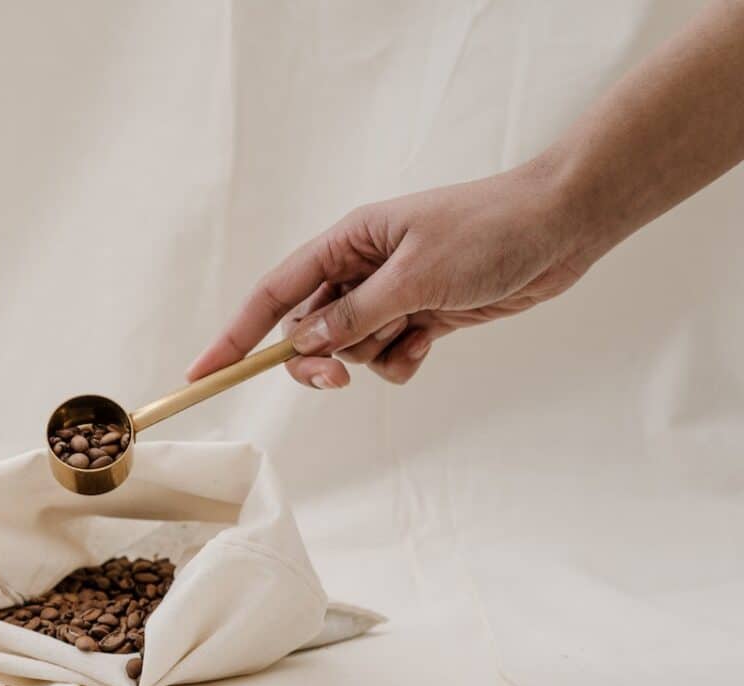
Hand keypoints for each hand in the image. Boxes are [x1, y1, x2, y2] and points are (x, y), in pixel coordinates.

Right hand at [187, 161, 597, 386]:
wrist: (560, 227)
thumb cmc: (488, 230)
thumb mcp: (416, 274)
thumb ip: (357, 313)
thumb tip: (305, 344)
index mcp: (347, 243)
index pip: (274, 293)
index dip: (236, 334)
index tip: (204, 372)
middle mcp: (359, 270)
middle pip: (306, 331)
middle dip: (316, 358)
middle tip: (336, 378)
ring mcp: (389, 296)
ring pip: (349, 348)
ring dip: (371, 354)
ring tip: (413, 331)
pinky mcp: (420, 317)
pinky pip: (387, 357)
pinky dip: (403, 359)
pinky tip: (431, 339)